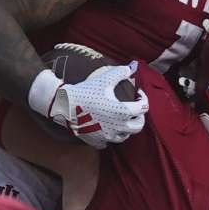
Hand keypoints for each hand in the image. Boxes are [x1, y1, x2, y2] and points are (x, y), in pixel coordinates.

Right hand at [29, 62, 148, 148]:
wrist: (65, 105)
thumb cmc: (86, 91)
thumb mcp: (105, 78)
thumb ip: (122, 72)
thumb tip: (133, 66)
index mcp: (123, 112)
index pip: (143, 107)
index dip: (143, 98)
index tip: (137, 94)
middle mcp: (118, 127)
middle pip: (139, 126)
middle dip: (139, 117)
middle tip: (134, 109)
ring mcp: (107, 136)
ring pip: (125, 136)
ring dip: (126, 128)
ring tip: (121, 118)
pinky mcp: (97, 141)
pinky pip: (108, 142)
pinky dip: (110, 136)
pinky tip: (106, 128)